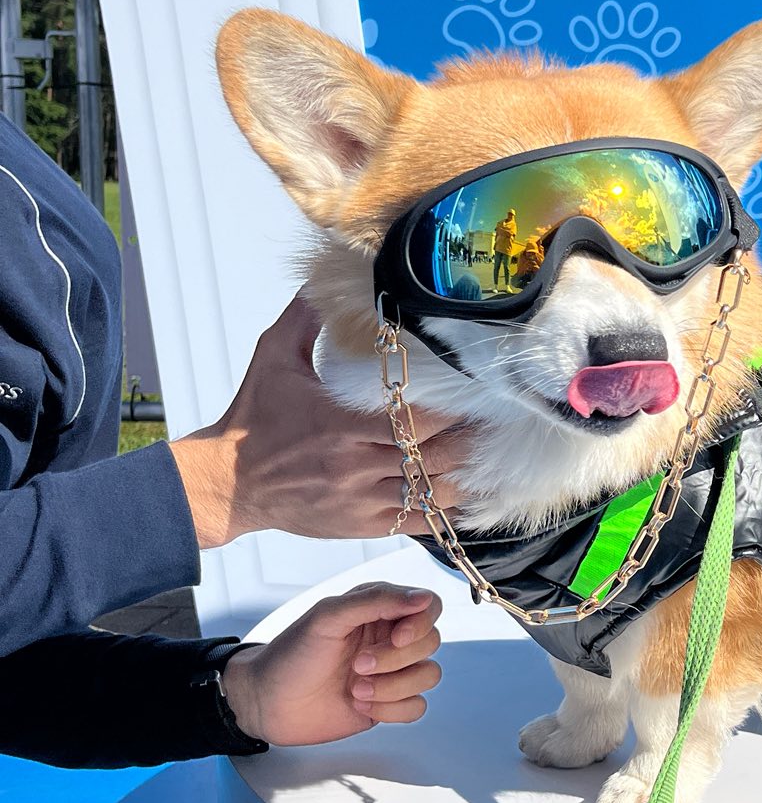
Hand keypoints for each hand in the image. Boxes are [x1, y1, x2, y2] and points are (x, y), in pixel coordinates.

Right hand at [171, 295, 477, 548]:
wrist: (226, 482)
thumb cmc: (252, 418)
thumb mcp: (272, 358)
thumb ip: (303, 319)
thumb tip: (321, 278)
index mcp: (339, 424)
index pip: (413, 420)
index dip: (450, 411)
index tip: (473, 395)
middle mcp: (354, 464)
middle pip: (433, 457)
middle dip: (468, 442)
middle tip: (494, 425)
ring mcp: (359, 499)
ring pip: (430, 494)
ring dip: (463, 477)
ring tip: (486, 458)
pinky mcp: (359, 524)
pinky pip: (414, 523)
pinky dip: (443, 512)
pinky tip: (465, 497)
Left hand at [220, 583, 443, 746]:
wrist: (267, 703)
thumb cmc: (290, 656)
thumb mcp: (327, 617)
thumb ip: (375, 600)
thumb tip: (423, 598)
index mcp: (378, 609)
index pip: (428, 606)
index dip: (420, 623)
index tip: (397, 638)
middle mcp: (388, 638)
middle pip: (431, 643)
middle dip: (395, 659)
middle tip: (357, 665)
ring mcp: (390, 672)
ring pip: (428, 675)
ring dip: (393, 687)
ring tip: (356, 690)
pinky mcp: (388, 703)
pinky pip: (417, 706)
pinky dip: (392, 709)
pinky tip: (361, 706)